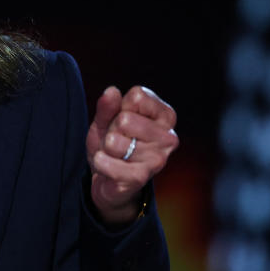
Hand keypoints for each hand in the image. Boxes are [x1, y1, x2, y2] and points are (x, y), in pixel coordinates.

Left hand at [85, 85, 177, 225]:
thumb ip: (107, 106)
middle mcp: (168, 137)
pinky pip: (109, 162)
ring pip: (115, 141)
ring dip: (106, 148)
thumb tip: (112, 91)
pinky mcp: (142, 177)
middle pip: (125, 118)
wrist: (106, 179)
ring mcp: (158, 159)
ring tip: (115, 155)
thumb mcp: (105, 119)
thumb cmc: (112, 142)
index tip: (123, 122)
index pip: (137, 96)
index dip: (120, 108)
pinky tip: (107, 166)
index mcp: (165, 116)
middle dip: (112, 130)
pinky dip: (101, 162)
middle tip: (117, 141)